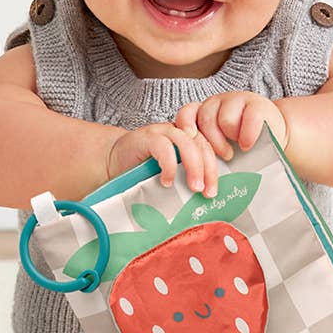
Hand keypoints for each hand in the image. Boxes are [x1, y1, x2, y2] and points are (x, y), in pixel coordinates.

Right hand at [105, 123, 220, 197]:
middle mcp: (178, 131)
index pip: (211, 145)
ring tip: (194, 187)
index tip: (219, 184)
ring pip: (186, 143)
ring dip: (194, 167)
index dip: (219, 162)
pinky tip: (167, 181)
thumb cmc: (143, 172)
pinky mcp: (146, 137)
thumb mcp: (172, 175)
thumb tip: (208, 202)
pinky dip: (169, 165)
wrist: (113, 163)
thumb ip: (188, 179)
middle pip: (202, 144)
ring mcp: (161, 132)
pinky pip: (163, 147)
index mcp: (188, 138)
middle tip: (209, 192)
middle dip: (209, 169)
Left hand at [174, 93, 287, 161]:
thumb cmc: (238, 147)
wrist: (271, 135)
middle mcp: (214, 104)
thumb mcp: (216, 149)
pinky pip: (249, 118)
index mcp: (199, 114)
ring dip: (231, 138)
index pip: (185, 116)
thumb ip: (202, 154)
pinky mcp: (255, 103)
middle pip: (205, 121)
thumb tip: (190, 176)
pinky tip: (248, 145)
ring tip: (238, 150)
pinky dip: (248, 135)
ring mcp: (235, 100)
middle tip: (224, 157)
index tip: (189, 149)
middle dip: (213, 144)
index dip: (185, 130)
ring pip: (225, 120)